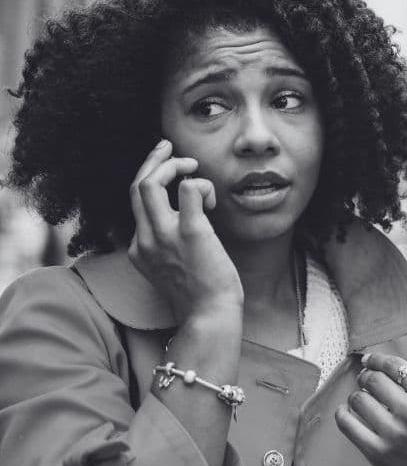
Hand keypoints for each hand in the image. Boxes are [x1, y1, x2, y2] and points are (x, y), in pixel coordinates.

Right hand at [128, 139, 242, 324]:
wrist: (209, 317)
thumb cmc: (200, 296)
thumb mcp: (171, 270)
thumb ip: (168, 247)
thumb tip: (186, 220)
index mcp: (138, 249)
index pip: (135, 203)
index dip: (150, 179)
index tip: (165, 167)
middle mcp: (145, 240)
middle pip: (135, 186)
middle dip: (152, 160)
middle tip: (169, 147)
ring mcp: (165, 236)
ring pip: (150, 183)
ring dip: (171, 165)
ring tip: (191, 164)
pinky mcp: (191, 233)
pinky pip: (188, 190)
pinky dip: (199, 184)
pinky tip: (212, 199)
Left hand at [336, 332, 406, 465]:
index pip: (393, 365)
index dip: (377, 360)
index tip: (370, 360)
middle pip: (372, 380)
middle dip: (365, 377)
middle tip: (366, 380)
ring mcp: (393, 433)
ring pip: (359, 400)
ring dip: (356, 396)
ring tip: (362, 398)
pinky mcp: (377, 452)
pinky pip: (348, 425)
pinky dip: (343, 415)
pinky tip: (347, 412)